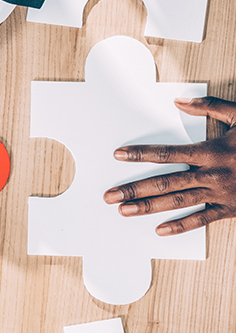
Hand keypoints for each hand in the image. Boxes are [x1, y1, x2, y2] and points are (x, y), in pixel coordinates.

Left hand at [103, 96, 235, 235]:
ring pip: (177, 202)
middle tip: (109, 195)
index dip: (141, 154)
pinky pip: (202, 220)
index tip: (119, 155)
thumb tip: (180, 101)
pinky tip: (160, 230)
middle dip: (133, 189)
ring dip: (148, 207)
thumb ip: (210, 107)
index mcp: (211, 151)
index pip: (167, 153)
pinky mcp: (230, 209)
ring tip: (124, 211)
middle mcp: (211, 174)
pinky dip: (180, 226)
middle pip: (164, 182)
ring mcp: (219, 194)